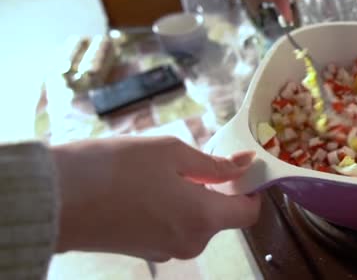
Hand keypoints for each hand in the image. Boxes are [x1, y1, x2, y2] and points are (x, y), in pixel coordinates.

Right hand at [52, 136, 259, 260]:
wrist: (57, 198)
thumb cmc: (117, 168)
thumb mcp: (172, 153)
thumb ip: (215, 164)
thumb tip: (246, 163)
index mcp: (203, 219)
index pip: (249, 213)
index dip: (250, 189)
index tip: (242, 168)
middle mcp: (190, 243)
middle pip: (220, 217)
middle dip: (215, 189)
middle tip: (193, 160)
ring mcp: (165, 250)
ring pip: (195, 221)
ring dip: (191, 197)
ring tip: (163, 171)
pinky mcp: (144, 250)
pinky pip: (172, 227)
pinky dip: (171, 208)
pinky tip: (146, 187)